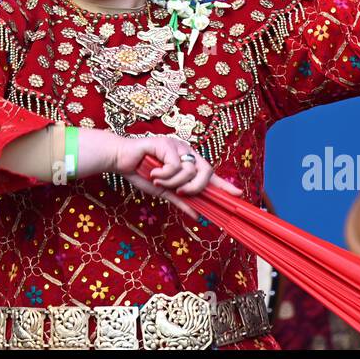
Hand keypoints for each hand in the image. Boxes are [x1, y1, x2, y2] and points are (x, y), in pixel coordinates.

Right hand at [109, 134, 243, 222]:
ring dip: (173, 182)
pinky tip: (153, 173)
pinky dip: (164, 174)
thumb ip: (180, 201)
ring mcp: (177, 145)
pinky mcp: (166, 142)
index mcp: (187, 161)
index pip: (210, 173)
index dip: (223, 184)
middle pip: (206, 171)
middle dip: (195, 187)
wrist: (121, 160)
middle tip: (180, 192)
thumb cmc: (141, 173)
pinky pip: (175, 166)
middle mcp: (186, 151)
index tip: (238, 194)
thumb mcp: (164, 191)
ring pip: (189, 171)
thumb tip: (197, 216)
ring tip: (158, 180)